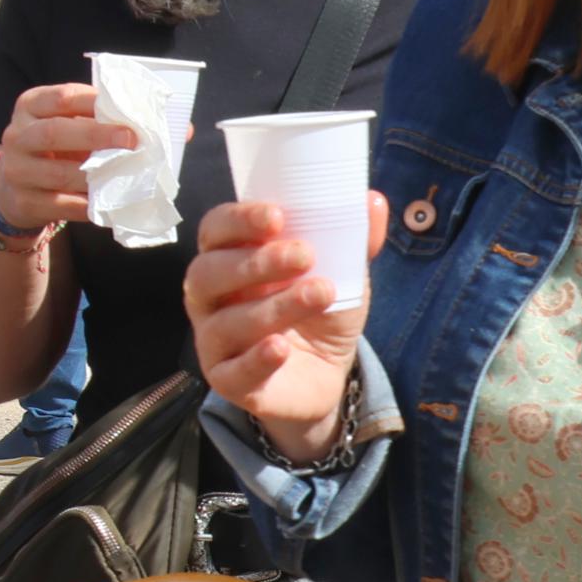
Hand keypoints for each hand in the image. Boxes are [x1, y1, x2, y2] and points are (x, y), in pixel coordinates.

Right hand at [0, 82, 139, 232]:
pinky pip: (61, 205)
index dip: (94, 104)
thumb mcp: (63, 122)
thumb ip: (89, 116)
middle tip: (130, 141)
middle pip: (53, 132)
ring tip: (125, 173)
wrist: (15, 187)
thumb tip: (133, 119)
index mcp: (30, 106)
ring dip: (95, 175)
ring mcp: (17, 171)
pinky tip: (108, 201)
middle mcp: (17, 136)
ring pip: (58, 174)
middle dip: (95, 136)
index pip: (61, 98)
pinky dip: (87, 204)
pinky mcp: (24, 202)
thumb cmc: (53, 146)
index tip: (126, 113)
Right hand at [184, 196, 384, 460]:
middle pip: (208, 273)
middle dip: (256, 262)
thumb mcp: (341, 270)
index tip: (277, 216)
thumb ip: (352, 238)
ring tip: (320, 294)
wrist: (327, 370)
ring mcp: (213, 341)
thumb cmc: (319, 309)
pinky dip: (256, 359)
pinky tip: (280, 348)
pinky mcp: (229, 381)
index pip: (215, 230)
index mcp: (228, 258)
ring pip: (225, 323)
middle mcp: (210, 298)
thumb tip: (373, 200)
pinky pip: (232, 372)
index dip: (238, 220)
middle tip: (305, 255)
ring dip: (274, 307)